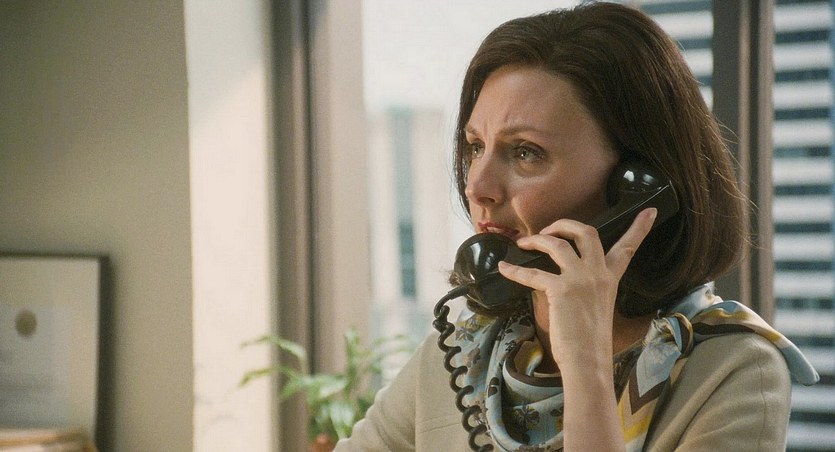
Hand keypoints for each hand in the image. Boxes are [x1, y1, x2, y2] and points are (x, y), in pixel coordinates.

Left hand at [497, 207, 656, 366]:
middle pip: (587, 232)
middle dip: (565, 224)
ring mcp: (580, 279)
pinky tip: (503, 269)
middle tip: (548, 229)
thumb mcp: (596, 308)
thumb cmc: (589, 342)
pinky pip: (532, 274)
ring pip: (558, 244)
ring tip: (523, 243)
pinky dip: (514, 271)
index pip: (628, 248)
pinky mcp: (561, 290)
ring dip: (537, 240)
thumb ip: (586, 289)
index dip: (639, 228)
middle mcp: (598, 274)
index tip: (649, 210)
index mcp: (610, 279)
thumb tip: (561, 282)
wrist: (587, 361)